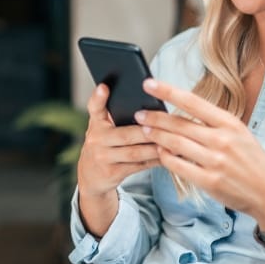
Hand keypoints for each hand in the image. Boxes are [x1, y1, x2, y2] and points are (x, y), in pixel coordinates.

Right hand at [77, 84, 160, 235]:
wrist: (90, 176)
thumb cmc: (103, 145)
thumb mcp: (102, 128)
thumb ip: (114, 115)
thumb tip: (147, 105)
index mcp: (96, 124)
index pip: (94, 107)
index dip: (98, 97)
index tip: (104, 87)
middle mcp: (96, 140)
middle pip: (126, 134)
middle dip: (148, 131)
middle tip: (167, 125)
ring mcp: (102, 158)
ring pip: (134, 152)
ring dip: (155, 147)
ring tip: (173, 142)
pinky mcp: (112, 173)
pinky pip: (138, 166)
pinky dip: (154, 161)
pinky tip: (167, 156)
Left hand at [135, 78, 264, 229]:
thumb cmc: (253, 162)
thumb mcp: (240, 134)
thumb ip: (213, 124)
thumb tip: (183, 113)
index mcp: (229, 123)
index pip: (192, 101)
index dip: (167, 90)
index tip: (149, 83)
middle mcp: (222, 140)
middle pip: (178, 124)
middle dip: (154, 117)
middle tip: (138, 113)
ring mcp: (215, 161)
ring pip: (175, 144)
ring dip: (156, 136)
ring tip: (144, 130)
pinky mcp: (209, 181)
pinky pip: (178, 166)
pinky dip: (165, 158)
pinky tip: (159, 153)